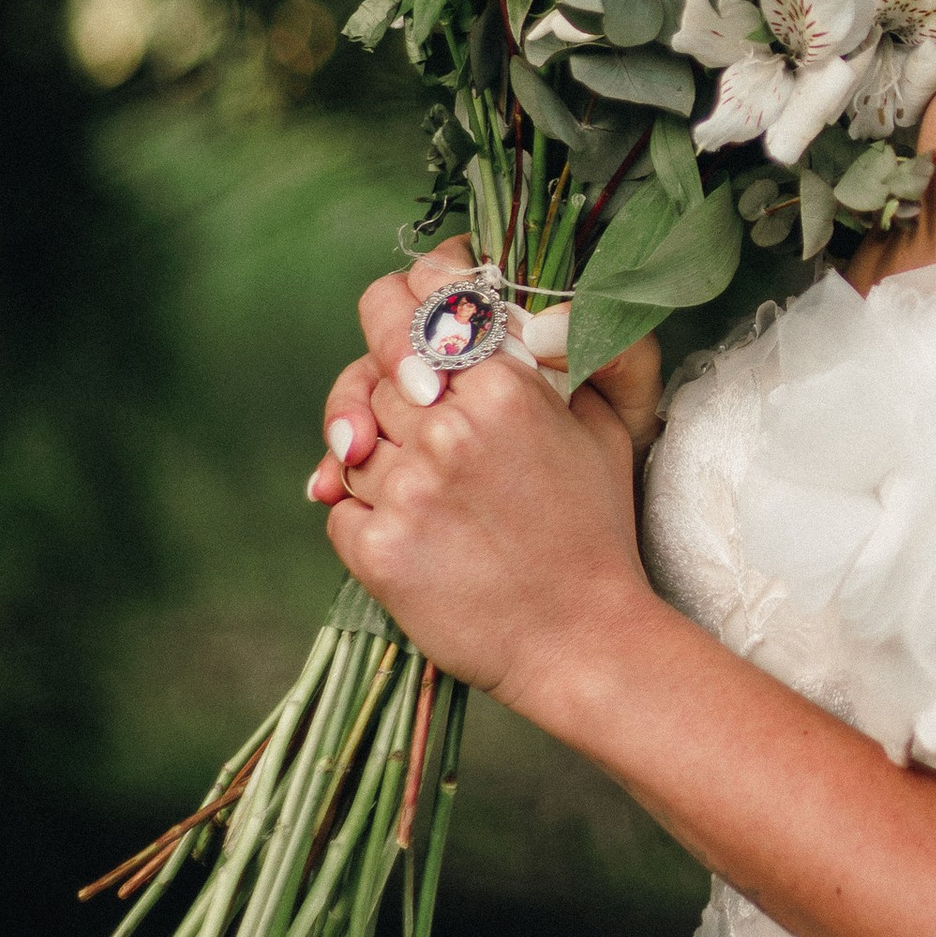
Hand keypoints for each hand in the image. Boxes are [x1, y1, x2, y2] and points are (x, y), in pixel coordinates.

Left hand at [306, 244, 664, 723]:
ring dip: (378, 457)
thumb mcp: (599, 423)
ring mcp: (407, 490)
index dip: (405, 297)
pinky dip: (361, 512)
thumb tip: (503, 308)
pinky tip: (412, 530)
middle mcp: (448, 429)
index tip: (411, 313)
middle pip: (373, 369)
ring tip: (433, 489)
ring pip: (350, 439)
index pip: (417, 298)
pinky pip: (336, 503)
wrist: (582, 639)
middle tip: (413, 408)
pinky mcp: (378, 549)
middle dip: (386, 383)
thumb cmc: (593, 529)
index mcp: (503, 386)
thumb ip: (552, 356)